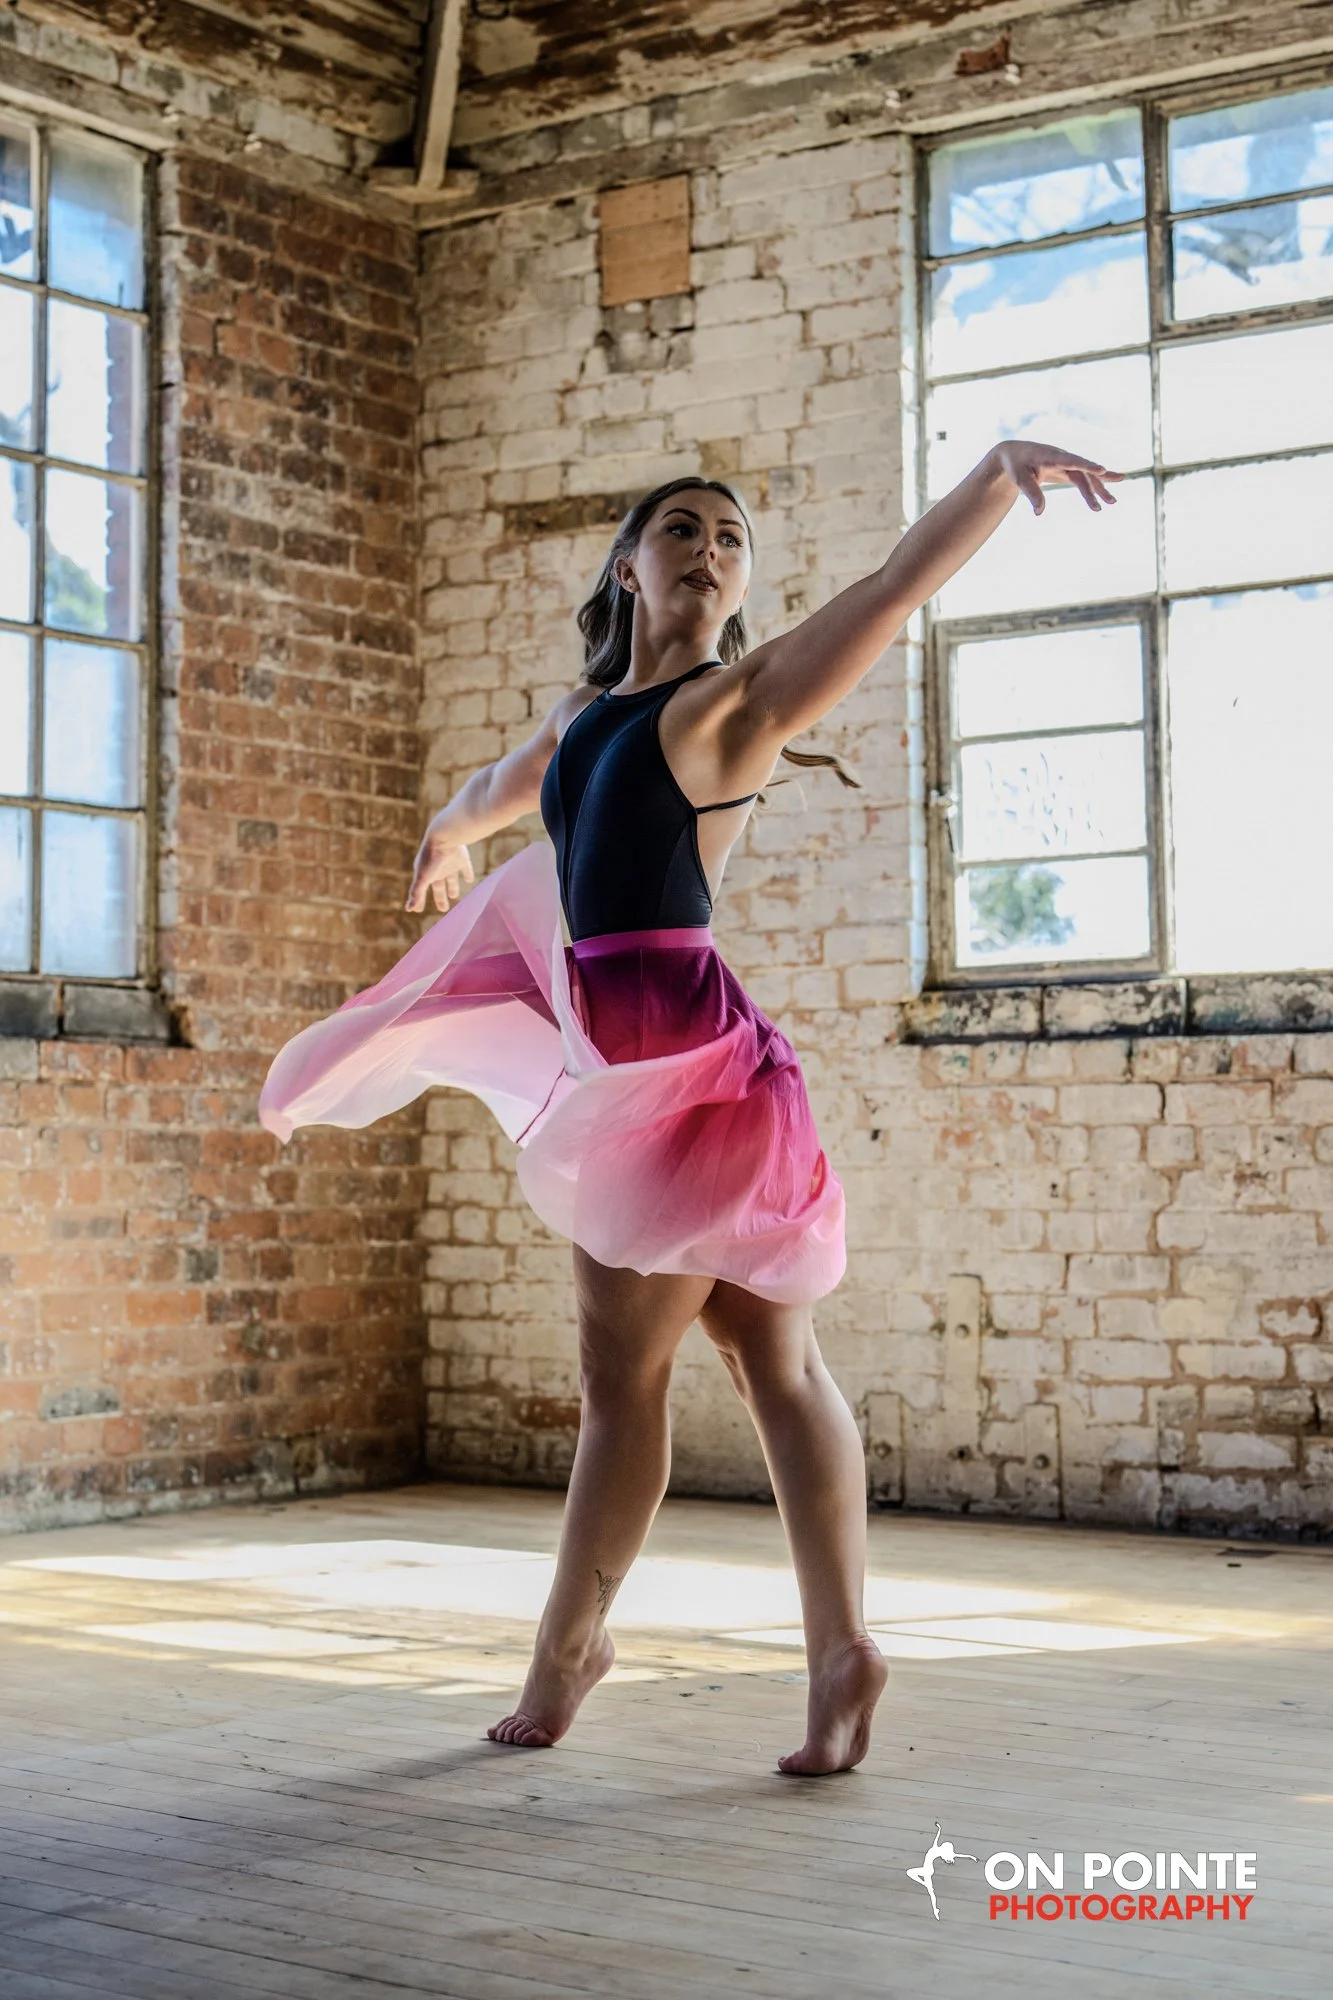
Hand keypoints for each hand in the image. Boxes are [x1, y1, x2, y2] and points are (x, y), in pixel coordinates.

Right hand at [405, 824, 473, 913]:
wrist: (445, 836)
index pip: (422, 890)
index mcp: (426, 873)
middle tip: (443, 909)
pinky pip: (465, 867)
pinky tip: (469, 880)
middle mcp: (437, 869)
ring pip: (451, 878)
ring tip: (454, 895)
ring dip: (453, 887)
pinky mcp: (461, 857)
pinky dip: (467, 874)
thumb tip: (408, 909)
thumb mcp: (423, 877)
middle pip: (439, 886)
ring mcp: (449, 863)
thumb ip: (417, 893)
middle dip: (440, 897)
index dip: (421, 900)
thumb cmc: (431, 858)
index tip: (419, 910)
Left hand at [991, 439, 1123, 514]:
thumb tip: (1039, 512)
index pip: (1071, 461)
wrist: (1015, 453)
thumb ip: (1031, 492)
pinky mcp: (1068, 469)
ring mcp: (1067, 463)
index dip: (1086, 465)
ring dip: (1100, 488)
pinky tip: (1117, 479)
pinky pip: (1085, 475)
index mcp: (1050, 456)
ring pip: (1086, 476)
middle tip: (1101, 506)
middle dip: (1092, 490)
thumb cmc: (1015, 465)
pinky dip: (1100, 479)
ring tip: (1113, 502)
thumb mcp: (1019, 478)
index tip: (1101, 470)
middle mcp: (1062, 458)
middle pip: (1081, 474)